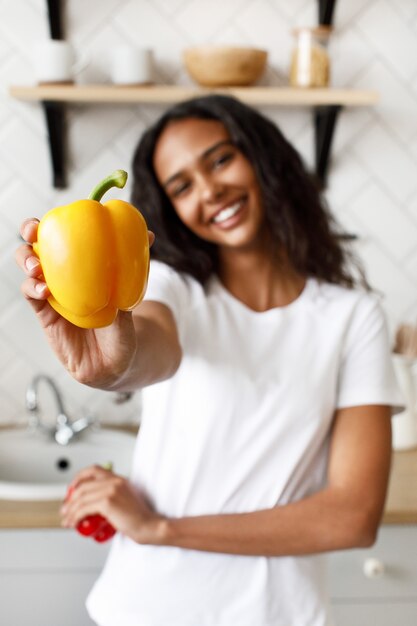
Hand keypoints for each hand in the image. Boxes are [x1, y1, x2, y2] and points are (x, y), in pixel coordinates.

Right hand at [15, 218, 154, 388]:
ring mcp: (52, 294)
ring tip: (37, 267)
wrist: (114, 362)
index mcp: (80, 266)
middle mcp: (63, 276)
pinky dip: (33, 288)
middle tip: (33, 231)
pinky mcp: (44, 314)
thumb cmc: (122, 328)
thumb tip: (147, 236)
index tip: (56, 214)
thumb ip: (133, 269)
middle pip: (36, 246)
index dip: (54, 222)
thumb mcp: (130, 296)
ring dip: (27, 260)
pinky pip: (31, 295)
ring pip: (28, 268)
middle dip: (30, 232)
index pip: (62, 237)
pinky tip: (44, 290)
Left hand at [60, 465, 164, 544]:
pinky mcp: (107, 502)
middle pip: (83, 486)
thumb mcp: (126, 499)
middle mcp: (114, 481)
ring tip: (67, 520)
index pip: (93, 469)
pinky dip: (74, 516)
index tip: (71, 490)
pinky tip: (72, 523)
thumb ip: (116, 495)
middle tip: (66, 509)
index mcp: (118, 479)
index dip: (78, 478)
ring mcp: (111, 490)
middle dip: (69, 499)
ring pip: (81, 498)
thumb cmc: (140, 517)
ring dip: (69, 510)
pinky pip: (83, 508)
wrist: (150, 526)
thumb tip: (99, 502)